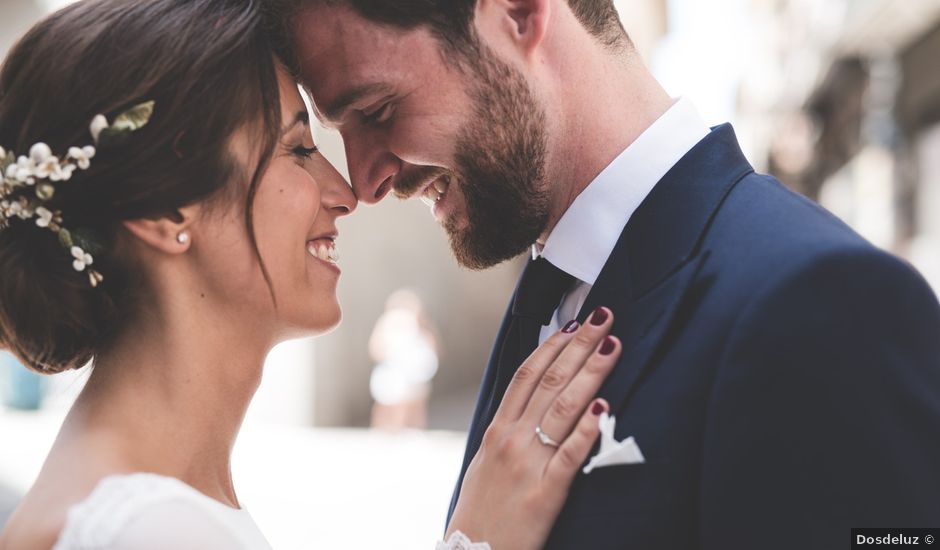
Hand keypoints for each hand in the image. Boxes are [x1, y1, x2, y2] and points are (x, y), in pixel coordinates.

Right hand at [447, 308, 620, 549]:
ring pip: (563, 408)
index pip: (526, 376)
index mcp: (497, 430)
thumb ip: (507, 433)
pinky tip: (605, 405)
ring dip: (591, 373)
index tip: (574, 323)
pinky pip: (570, 454)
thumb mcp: (485, 463)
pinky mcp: (545, 493)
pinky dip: (588, 428)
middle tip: (604, 317)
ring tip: (612, 346)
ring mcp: (528, 464)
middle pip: (549, 382)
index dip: (552, 346)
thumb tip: (531, 407)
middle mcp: (511, 440)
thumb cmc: (481, 512)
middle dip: (580, 346)